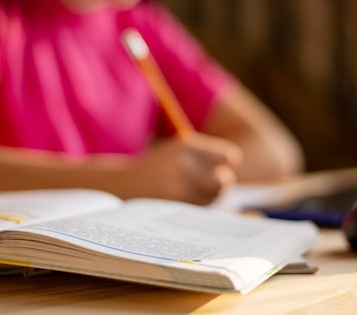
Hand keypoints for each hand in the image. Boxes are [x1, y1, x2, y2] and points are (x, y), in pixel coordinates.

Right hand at [127, 134, 242, 204]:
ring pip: (213, 199)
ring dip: (208, 199)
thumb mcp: (179, 152)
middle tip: (207, 186)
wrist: (120, 185)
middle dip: (220, 185)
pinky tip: (182, 204)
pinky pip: (200, 211)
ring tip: (188, 193)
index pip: (229, 157)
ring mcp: (177, 186)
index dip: (226, 165)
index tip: (219, 168)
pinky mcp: (172, 206)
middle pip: (225, 182)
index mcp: (186, 145)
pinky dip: (197, 209)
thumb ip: (207, 159)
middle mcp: (182, 163)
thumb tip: (235, 174)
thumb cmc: (158, 169)